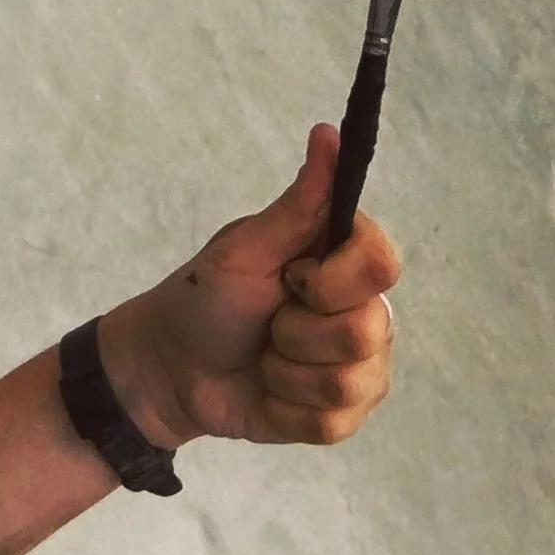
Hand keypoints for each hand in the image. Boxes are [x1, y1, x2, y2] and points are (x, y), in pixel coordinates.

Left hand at [101, 123, 400, 448]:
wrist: (171, 366)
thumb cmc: (204, 297)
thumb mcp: (244, 248)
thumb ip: (298, 202)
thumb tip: (329, 132)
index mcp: (344, 259)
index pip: (384, 264)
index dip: (334, 280)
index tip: (290, 278)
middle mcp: (364, 310)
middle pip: (369, 330)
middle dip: (297, 331)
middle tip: (268, 320)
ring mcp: (359, 366)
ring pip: (351, 381)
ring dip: (286, 371)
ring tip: (264, 355)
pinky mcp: (341, 415)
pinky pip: (333, 422)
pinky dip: (284, 406)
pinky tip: (267, 390)